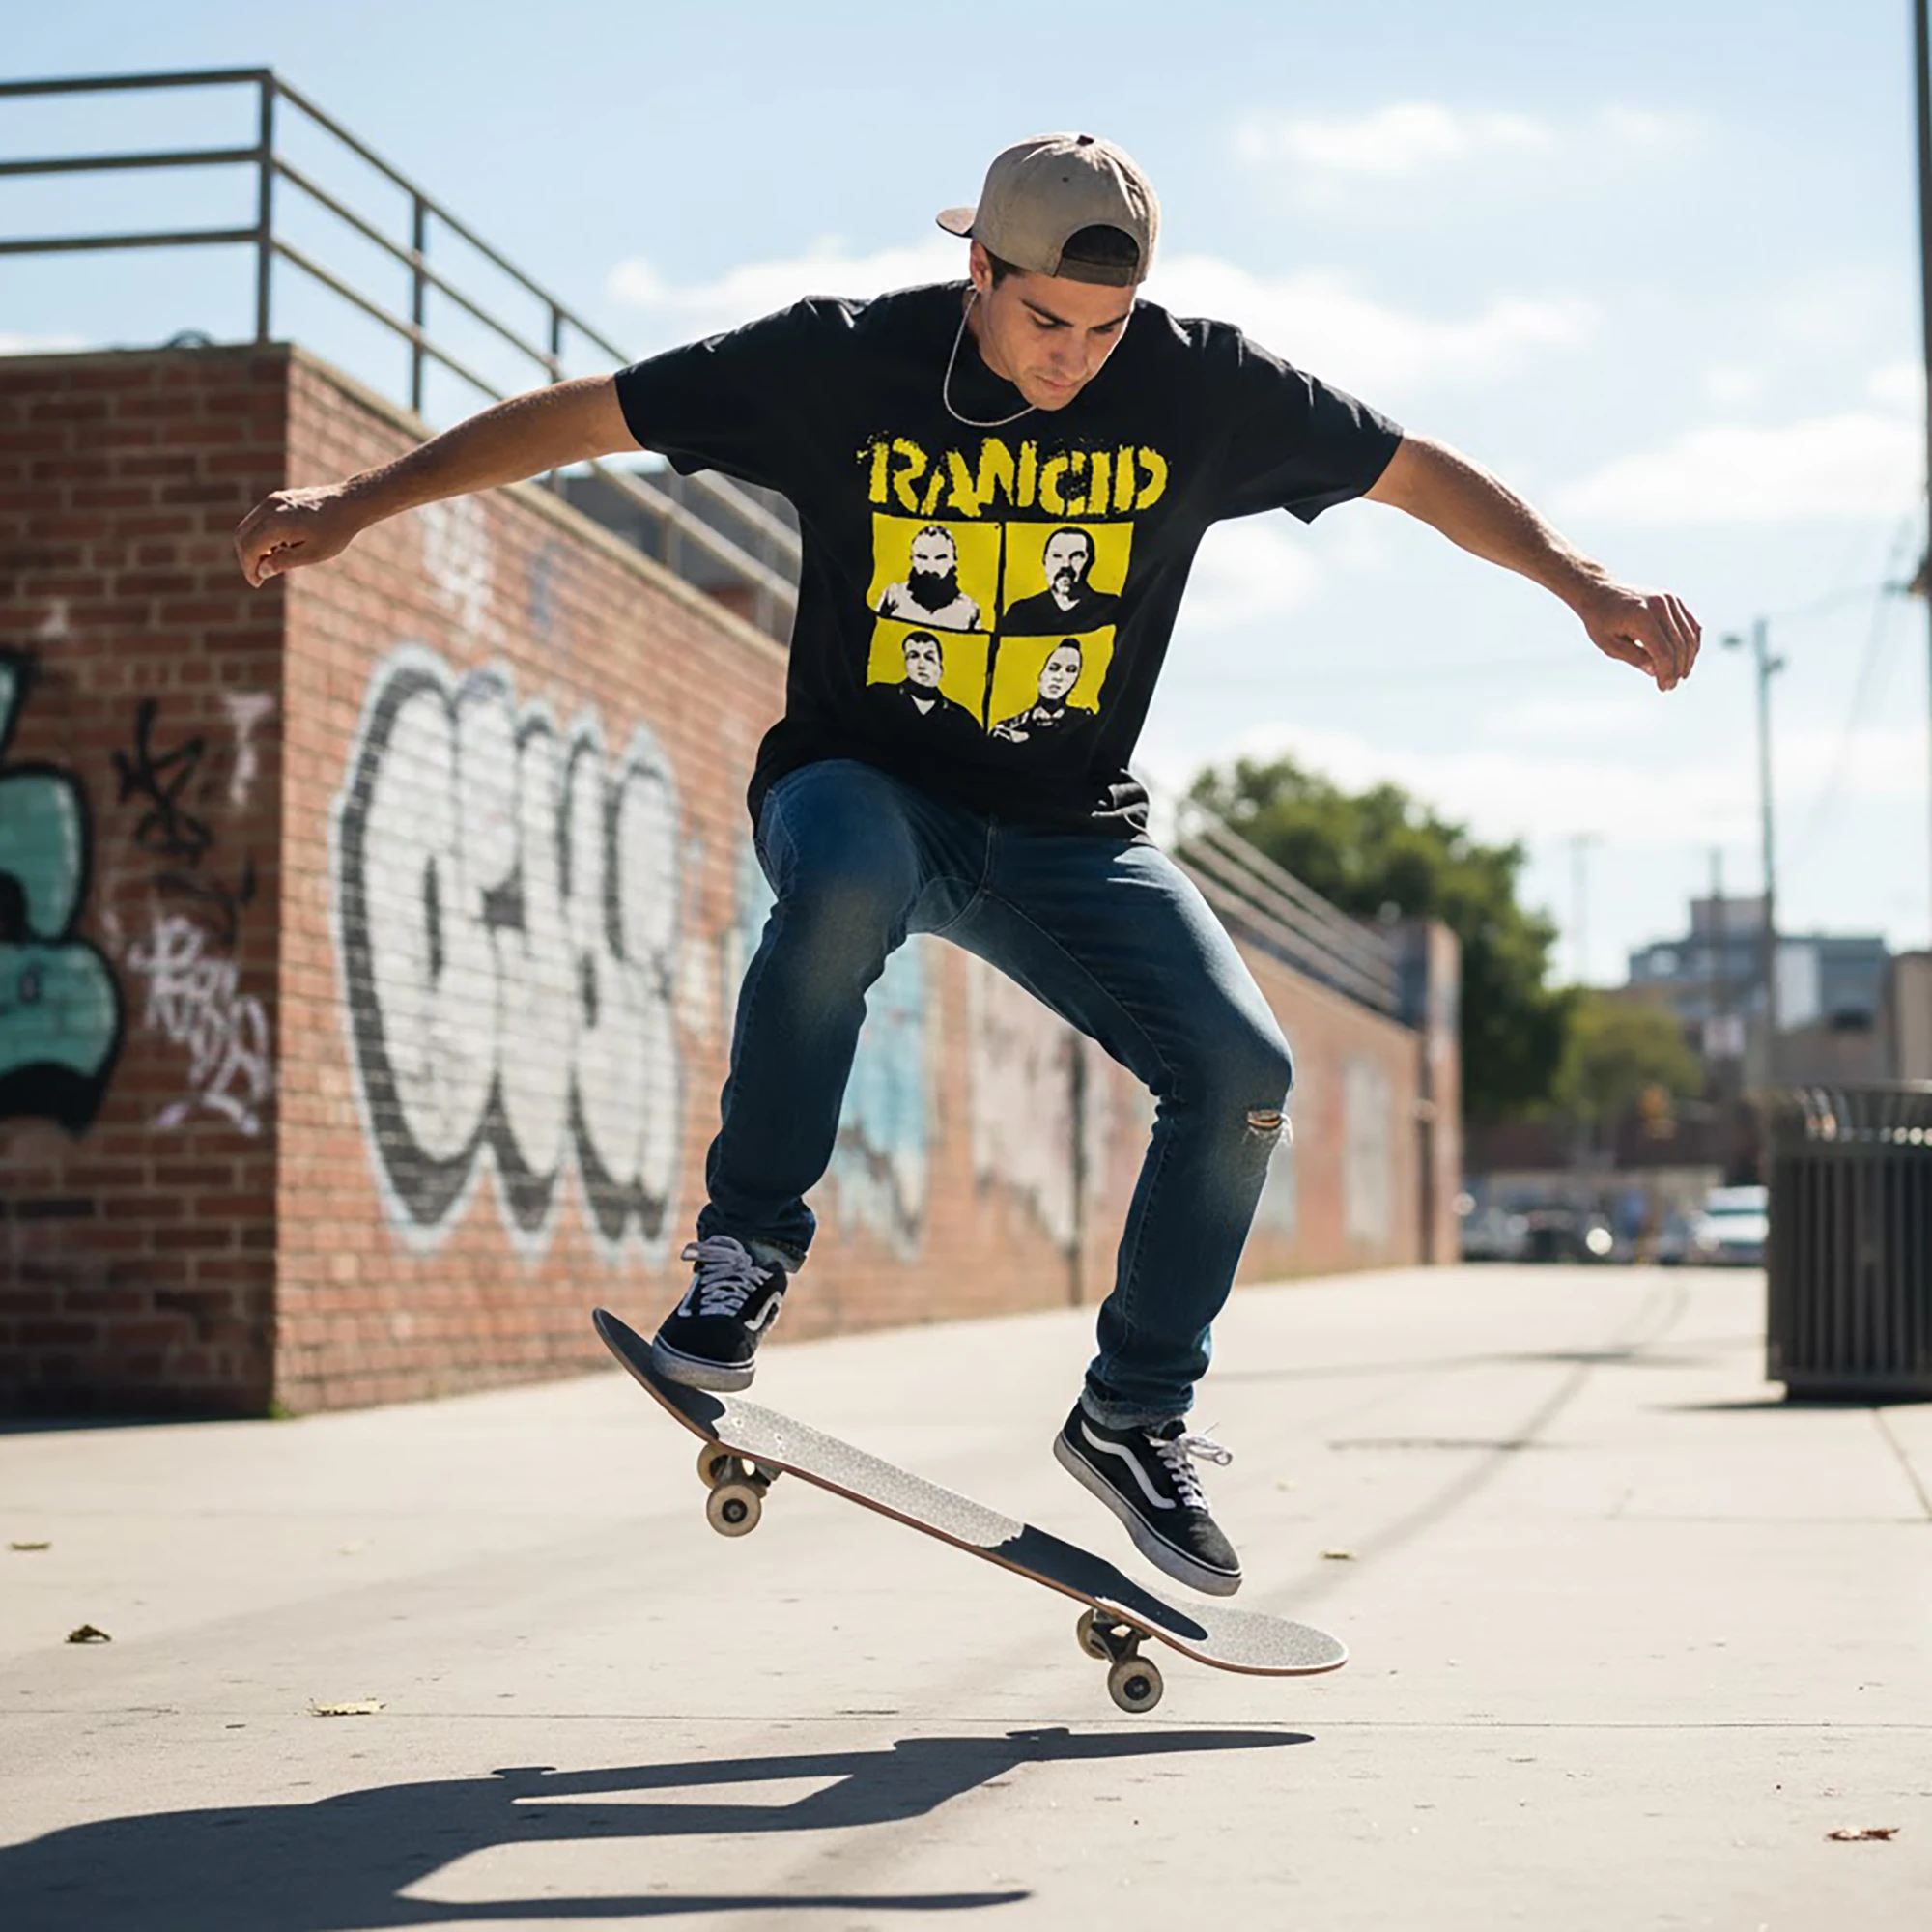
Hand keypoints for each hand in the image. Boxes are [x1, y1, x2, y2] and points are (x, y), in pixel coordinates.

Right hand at [233, 483, 365, 587]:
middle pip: (242, 535)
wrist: (349, 503)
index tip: (257, 583)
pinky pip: (259, 518)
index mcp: (276, 524)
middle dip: (247, 557)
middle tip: (260, 575)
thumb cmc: (335, 531)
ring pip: (248, 525)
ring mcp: (272, 500)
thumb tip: (261, 571)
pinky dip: (261, 534)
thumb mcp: (313, 554)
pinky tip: (281, 546)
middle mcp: (270, 508)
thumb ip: (285, 562)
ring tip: (275, 560)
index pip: (249, 548)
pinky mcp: (277, 498)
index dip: (249, 568)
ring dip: (254, 545)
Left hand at [1575, 581, 1700, 690]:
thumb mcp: (1609, 644)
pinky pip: (1691, 625)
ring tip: (1679, 676)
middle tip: (1670, 686)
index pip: (1663, 651)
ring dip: (1688, 659)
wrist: (1601, 592)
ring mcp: (1670, 600)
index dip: (1666, 672)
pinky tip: (1685, 660)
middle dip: (1677, 669)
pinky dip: (1691, 644)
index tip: (1663, 687)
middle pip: (1679, 645)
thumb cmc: (1601, 620)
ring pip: (1690, 635)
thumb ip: (1634, 657)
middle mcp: (1659, 604)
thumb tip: (1657, 672)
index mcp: (1641, 615)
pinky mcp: (1675, 600)